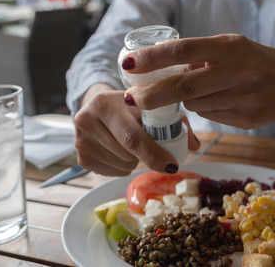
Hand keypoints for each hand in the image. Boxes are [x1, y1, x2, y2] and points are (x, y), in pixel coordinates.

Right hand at [73, 84, 199, 175]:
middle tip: (154, 147)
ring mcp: (80, 140)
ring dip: (135, 160)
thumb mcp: (151, 106)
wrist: (99, 104)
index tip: (172, 165)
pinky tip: (120, 149)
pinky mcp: (81, 158)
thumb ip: (175, 123)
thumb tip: (194, 146)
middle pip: (128, 154)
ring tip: (131, 142)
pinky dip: (123, 166)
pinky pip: (113, 172)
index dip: (154, 154)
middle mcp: (86, 119)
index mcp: (105, 102)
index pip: (132, 136)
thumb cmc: (132, 105)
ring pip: (122, 165)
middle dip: (147, 156)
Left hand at [121, 34, 274, 129]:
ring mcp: (246, 97)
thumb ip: (199, 56)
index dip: (153, 58)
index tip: (128, 64)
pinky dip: (205, 110)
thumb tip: (154, 67)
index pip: (184, 50)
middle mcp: (239, 70)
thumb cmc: (251, 59)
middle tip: (131, 99)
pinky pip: (212, 117)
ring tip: (195, 93)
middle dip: (153, 95)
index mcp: (230, 46)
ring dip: (184, 102)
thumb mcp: (230, 47)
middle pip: (185, 86)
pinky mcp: (249, 118)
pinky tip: (218, 101)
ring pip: (196, 105)